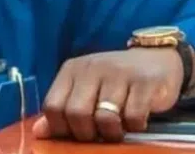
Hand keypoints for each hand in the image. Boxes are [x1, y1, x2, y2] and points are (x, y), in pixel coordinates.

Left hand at [32, 48, 183, 142]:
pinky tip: (136, 120)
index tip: (74, 134)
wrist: (156, 59)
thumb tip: (38, 132)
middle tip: (98, 134)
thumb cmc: (114, 81)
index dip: (61, 128)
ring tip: (117, 129)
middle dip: (86, 134)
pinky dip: (134, 126)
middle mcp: (92, 68)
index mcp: (72, 70)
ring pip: (104, 118)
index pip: (53, 106)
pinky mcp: (144, 83)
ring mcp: (119, 73)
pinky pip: (133, 117)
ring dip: (112, 133)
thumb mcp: (85, 89)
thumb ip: (63, 109)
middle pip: (76, 113)